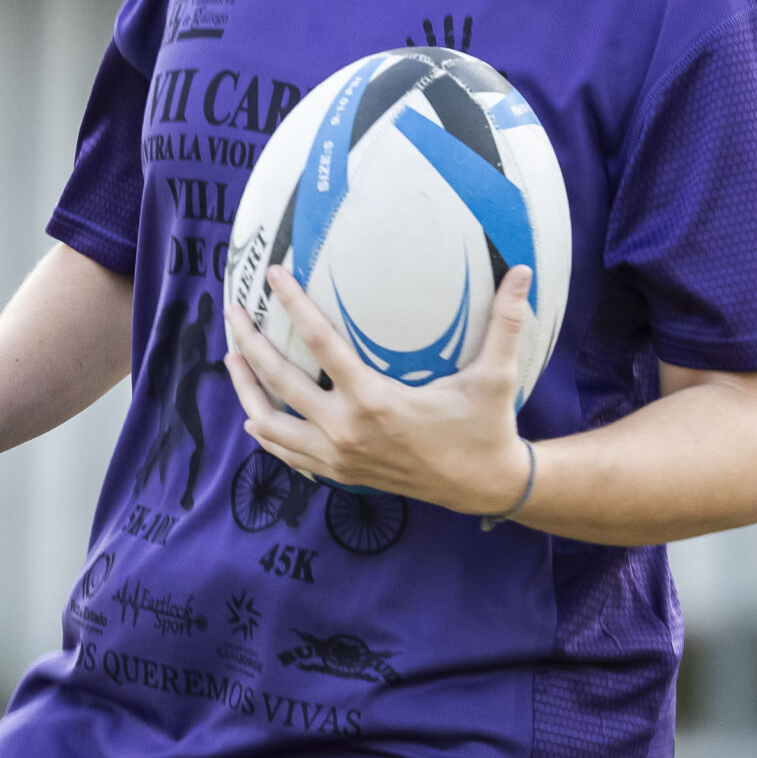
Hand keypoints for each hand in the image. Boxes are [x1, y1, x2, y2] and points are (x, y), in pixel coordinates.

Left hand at [223, 264, 531, 516]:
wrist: (484, 487)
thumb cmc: (486, 427)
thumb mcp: (496, 375)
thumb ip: (506, 322)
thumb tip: (525, 271)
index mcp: (376, 401)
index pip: (321, 342)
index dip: (294, 304)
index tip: (272, 276)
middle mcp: (347, 430)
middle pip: (280, 381)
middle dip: (249, 344)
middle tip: (232, 312)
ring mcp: (339, 457)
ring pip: (271, 422)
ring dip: (246, 389)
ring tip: (230, 357)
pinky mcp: (340, 473)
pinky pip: (287, 454)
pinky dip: (266, 432)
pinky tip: (254, 413)